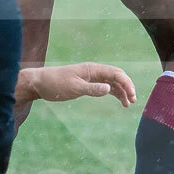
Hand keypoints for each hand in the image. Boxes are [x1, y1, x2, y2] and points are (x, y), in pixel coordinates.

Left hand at [18, 62, 135, 105]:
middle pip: (117, 77)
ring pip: (112, 82)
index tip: (132, 95)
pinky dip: (113, 93)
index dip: (126, 83)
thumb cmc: (55, 84)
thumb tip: (110, 89)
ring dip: (121, 91)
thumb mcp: (74, 88)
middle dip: (127, 87)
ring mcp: (92, 77)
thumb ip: (92, 89)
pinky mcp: (88, 84)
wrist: (40, 83)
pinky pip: (105, 87)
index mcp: (93, 69)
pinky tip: (119, 100)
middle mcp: (94, 71)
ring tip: (128, 104)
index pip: (116, 73)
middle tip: (133, 100)